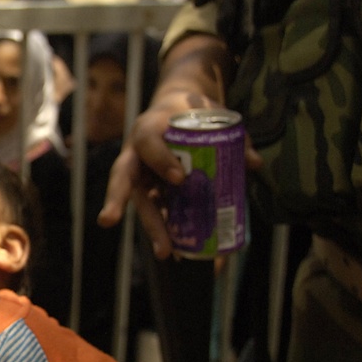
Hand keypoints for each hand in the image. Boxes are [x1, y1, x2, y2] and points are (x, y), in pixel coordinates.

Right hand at [97, 33, 252, 258]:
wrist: (177, 109)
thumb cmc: (190, 110)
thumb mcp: (211, 113)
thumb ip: (232, 134)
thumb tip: (253, 163)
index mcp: (147, 128)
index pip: (147, 143)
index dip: (160, 160)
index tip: (179, 178)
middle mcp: (136, 154)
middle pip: (122, 178)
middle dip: (116, 200)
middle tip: (108, 221)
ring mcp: (141, 175)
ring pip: (140, 202)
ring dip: (151, 226)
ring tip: (165, 252)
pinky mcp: (152, 191)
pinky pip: (156, 211)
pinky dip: (166, 230)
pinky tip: (178, 250)